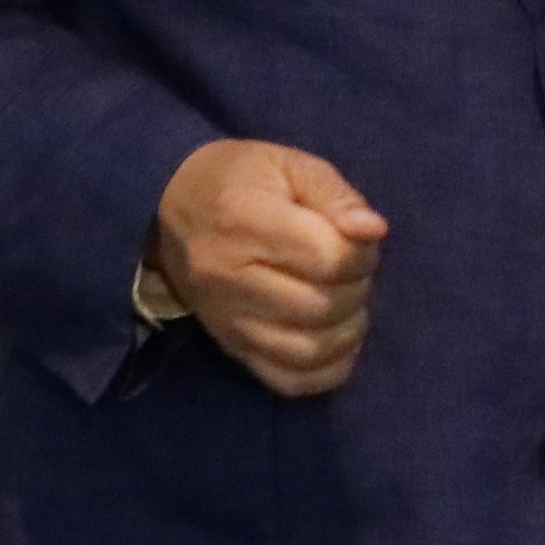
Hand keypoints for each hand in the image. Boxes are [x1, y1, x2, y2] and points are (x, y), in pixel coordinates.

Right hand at [152, 140, 388, 397]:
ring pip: (307, 351)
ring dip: (347, 332)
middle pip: (321, 308)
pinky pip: (286, 380)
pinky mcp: (229, 346)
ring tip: (349, 304)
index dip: (362, 253)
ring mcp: (226, 320)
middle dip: (357, 290)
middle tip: (354, 270)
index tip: (360, 239)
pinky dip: (325, 371)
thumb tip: (374, 231)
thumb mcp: (291, 165)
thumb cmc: (240, 179)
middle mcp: (228, 278)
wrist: (169, 206)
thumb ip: (336, 196)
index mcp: (244, 221)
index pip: (327, 258)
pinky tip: (337, 342)